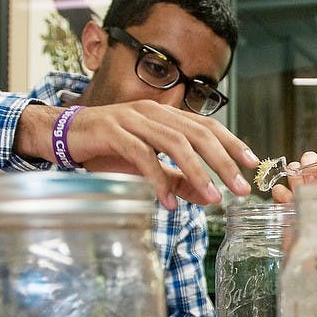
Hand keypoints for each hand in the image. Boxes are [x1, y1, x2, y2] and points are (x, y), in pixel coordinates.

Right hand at [16, 102, 260, 209]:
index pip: (208, 126)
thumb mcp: (149, 165)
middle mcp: (154, 112)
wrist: (62, 134)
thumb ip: (179, 178)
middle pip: (198, 135)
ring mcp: (132, 119)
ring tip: (213, 198)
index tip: (253, 164)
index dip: (233, 143)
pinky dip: (159, 180)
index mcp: (167, 115)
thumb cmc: (109, 149)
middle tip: (240, 188)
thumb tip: (211, 197)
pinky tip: (170, 203)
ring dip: (197, 173)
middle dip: (223, 163)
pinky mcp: (112, 131)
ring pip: (175, 144)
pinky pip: (142, 157)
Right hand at [270, 144, 316, 202]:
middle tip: (311, 179)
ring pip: (293, 170)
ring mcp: (301, 195)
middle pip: (309, 159)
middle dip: (309, 164)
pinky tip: (288, 202)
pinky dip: (281, 194)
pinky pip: (279, 190)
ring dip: (295, 177)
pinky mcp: (287, 207)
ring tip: (300, 192)